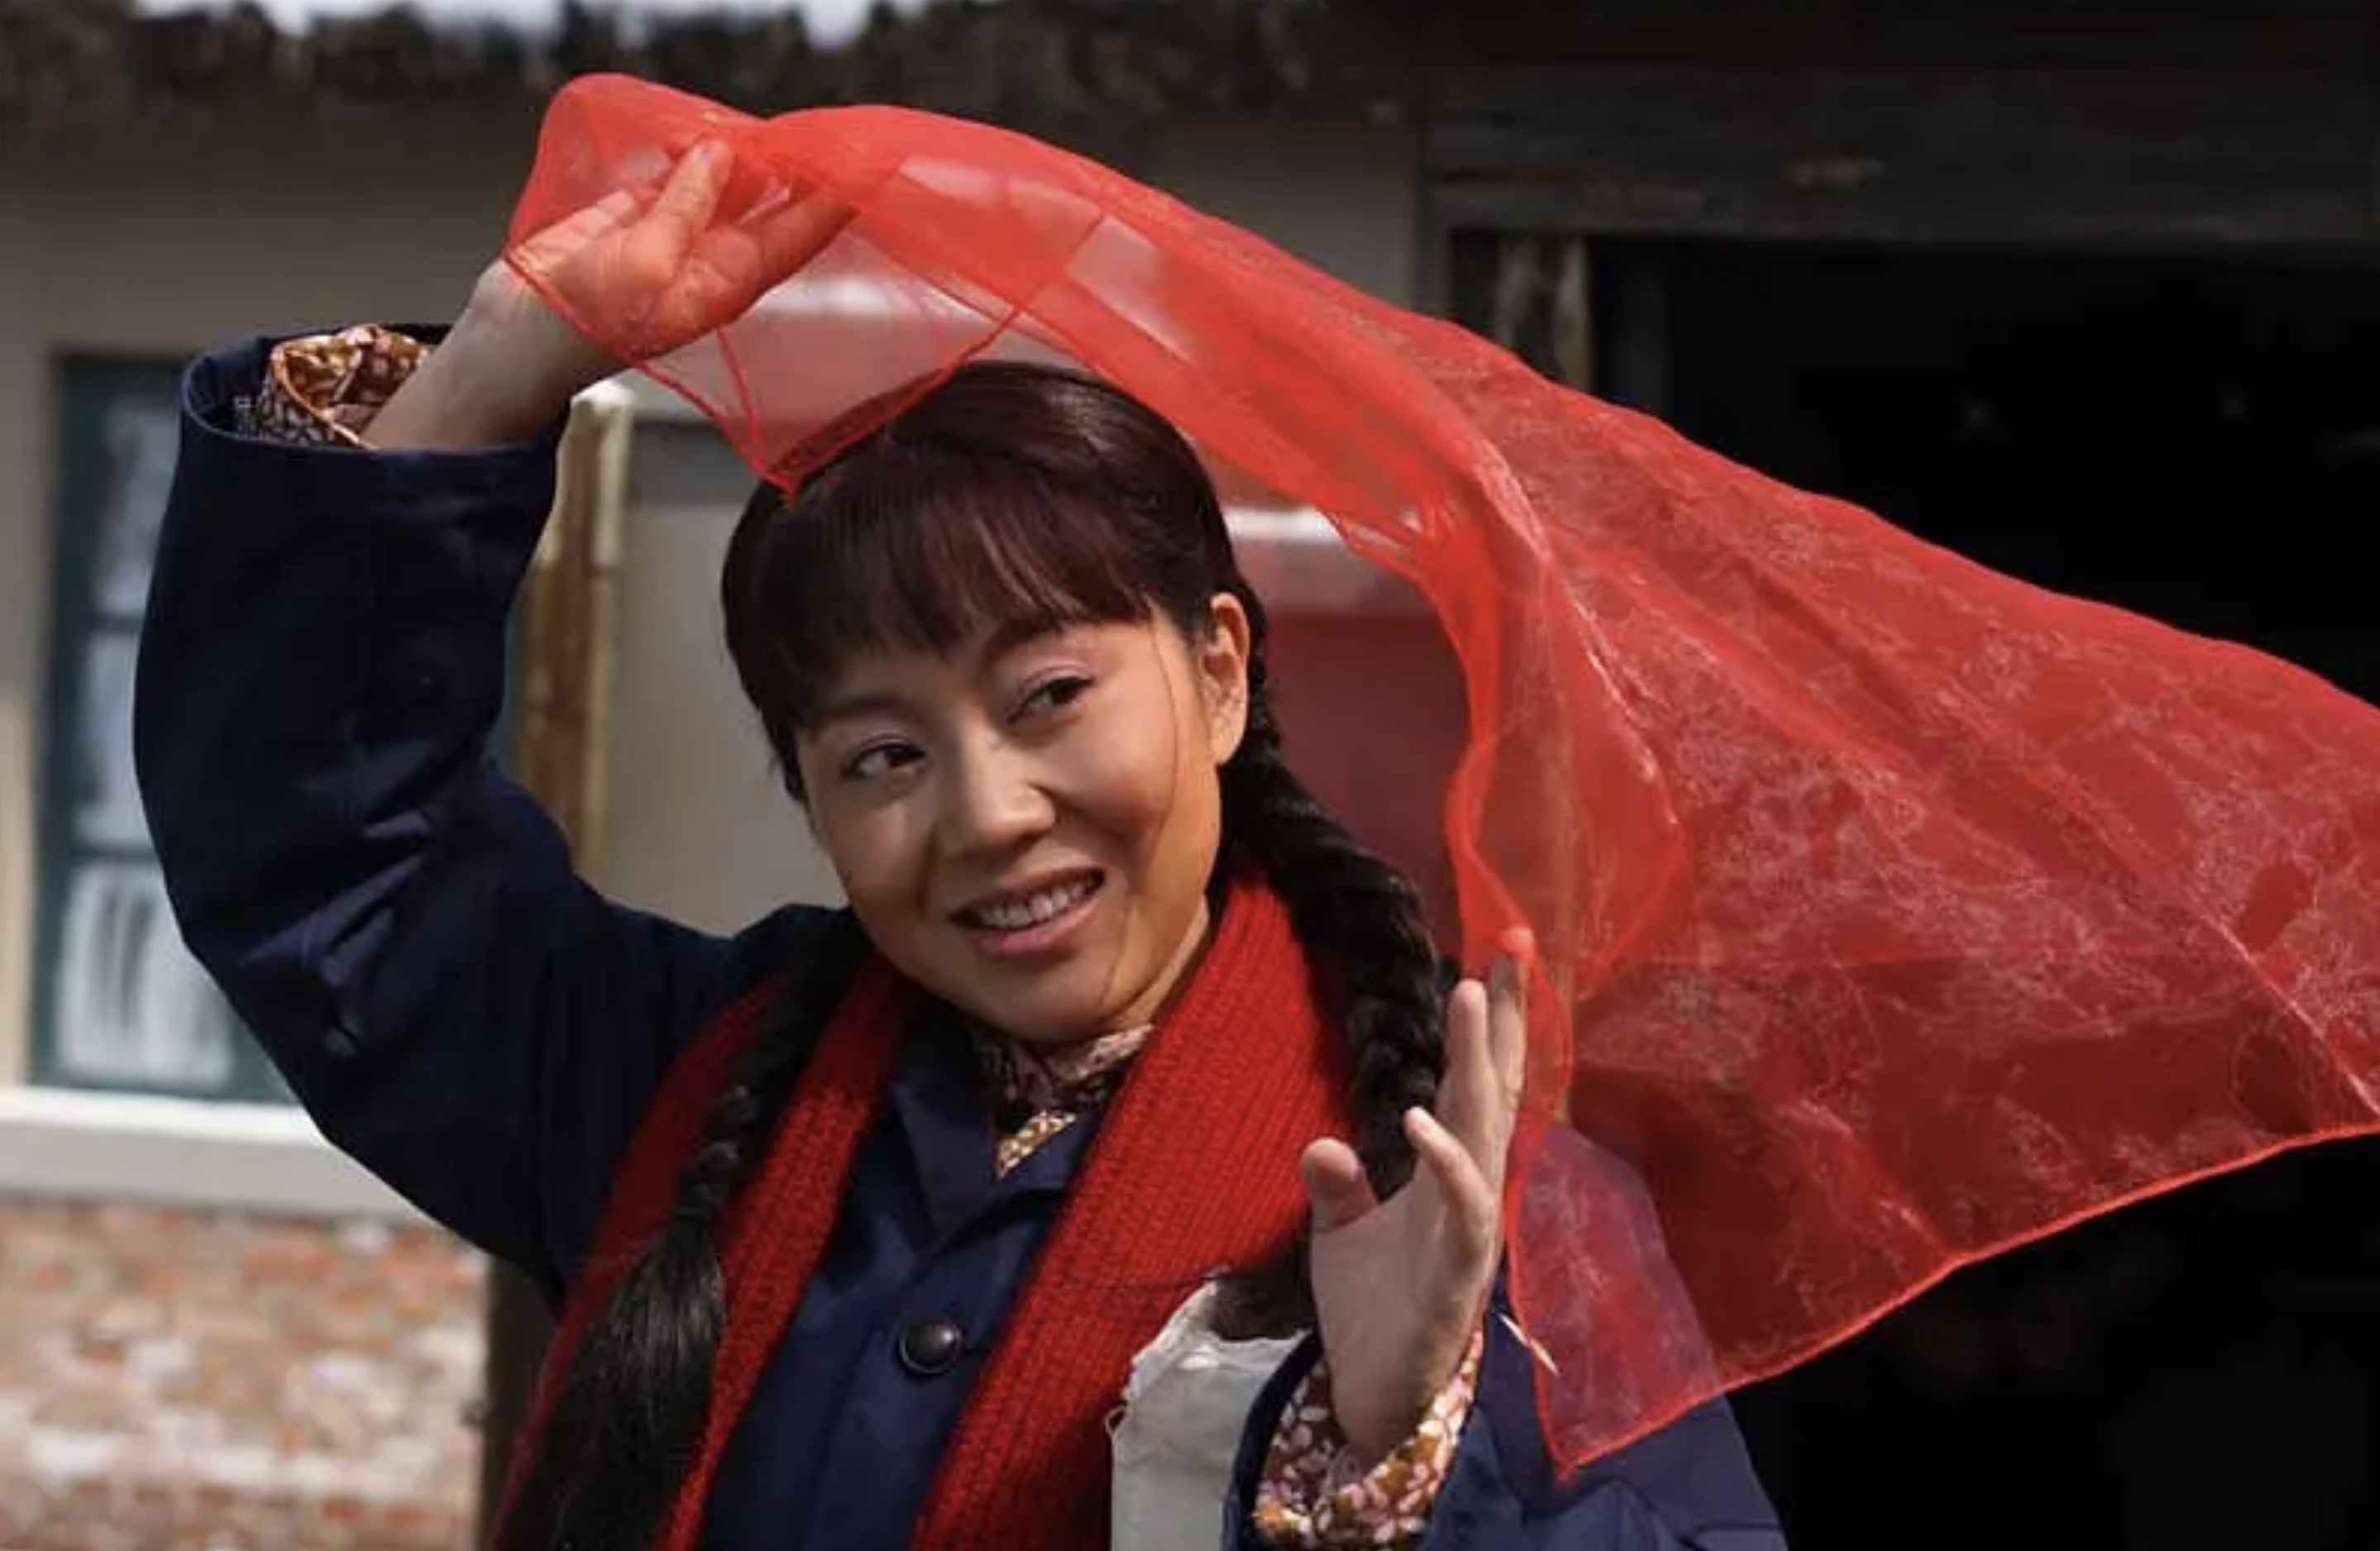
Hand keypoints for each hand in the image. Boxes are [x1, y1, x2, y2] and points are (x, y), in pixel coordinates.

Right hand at [371, 140, 851, 449]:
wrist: (519, 334)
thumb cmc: (585, 318)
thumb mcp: (644, 261)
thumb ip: (685, 205)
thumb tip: (723, 155)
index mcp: (732, 279)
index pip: (802, 230)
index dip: (837, 196)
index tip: (871, 162)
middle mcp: (718, 255)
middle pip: (776, 202)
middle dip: (801, 167)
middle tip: (824, 125)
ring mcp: (681, 232)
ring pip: (732, 182)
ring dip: (747, 151)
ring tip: (765, 121)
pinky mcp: (642, 212)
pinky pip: (684, 173)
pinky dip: (696, 149)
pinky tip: (706, 130)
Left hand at [1303, 930, 1531, 1463]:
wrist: (1371, 1395)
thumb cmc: (1371, 1309)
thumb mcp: (1340, 1232)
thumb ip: (1336, 1183)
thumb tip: (1321, 1142)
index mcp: (1449, 1171)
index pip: (1476, 1082)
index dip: (1491, 1022)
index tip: (1499, 953)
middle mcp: (1470, 1189)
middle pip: (1497, 1089)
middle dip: (1506, 1017)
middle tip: (1515, 943)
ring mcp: (1469, 1228)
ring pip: (1486, 1133)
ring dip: (1481, 1064)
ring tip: (1472, 993)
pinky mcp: (1456, 1274)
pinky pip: (1461, 1208)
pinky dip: (1447, 1162)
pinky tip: (1422, 1118)